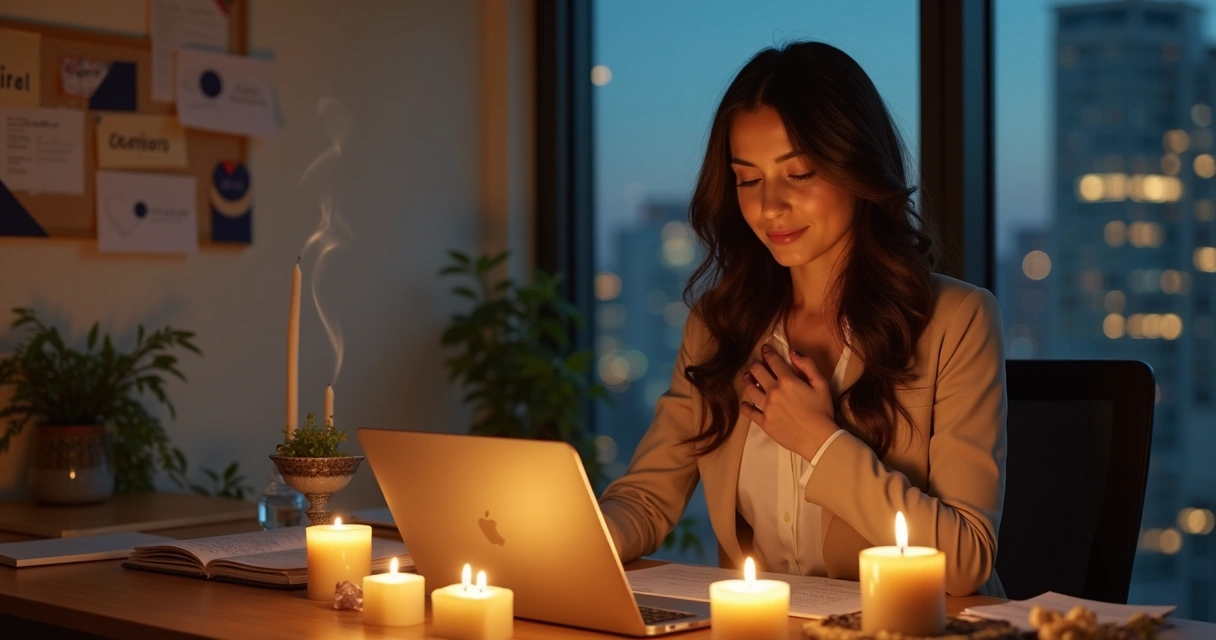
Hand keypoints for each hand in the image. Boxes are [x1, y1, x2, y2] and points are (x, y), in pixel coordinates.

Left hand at [740, 343, 838, 459]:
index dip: (767, 352)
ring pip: (750, 390)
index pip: (773, 361)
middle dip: (755, 365)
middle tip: (755, 364)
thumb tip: (793, 352)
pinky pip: (750, 412)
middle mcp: (773, 392)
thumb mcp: (821, 384)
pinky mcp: (764, 422)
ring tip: (747, 378)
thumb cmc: (822, 410)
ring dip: (747, 381)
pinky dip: (745, 407)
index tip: (764, 349)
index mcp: (787, 381)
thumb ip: (807, 365)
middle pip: (757, 373)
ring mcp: (767, 408)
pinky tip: (744, 404)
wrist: (818, 438)